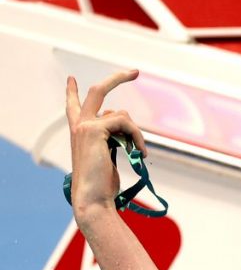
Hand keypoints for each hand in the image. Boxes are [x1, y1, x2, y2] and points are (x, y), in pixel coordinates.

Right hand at [65, 70, 147, 216]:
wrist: (94, 197)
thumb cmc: (102, 184)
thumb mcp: (106, 156)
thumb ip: (111, 138)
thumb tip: (124, 125)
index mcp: (78, 132)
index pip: (73, 106)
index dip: (72, 92)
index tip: (72, 80)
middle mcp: (78, 125)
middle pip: (96, 92)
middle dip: (116, 79)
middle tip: (135, 71)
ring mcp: (84, 125)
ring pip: (121, 115)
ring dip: (136, 133)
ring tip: (139, 152)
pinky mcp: (94, 129)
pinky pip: (125, 123)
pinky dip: (137, 137)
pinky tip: (140, 153)